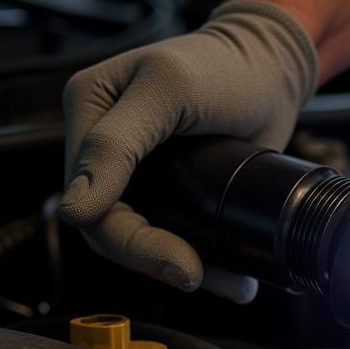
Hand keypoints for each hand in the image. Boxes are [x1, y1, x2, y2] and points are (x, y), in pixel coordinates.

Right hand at [60, 0, 318, 300]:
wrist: (273, 68)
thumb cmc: (223, 64)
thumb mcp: (168, 89)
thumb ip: (116, 143)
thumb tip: (76, 210)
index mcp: (88, 111)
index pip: (89, 201)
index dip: (132, 244)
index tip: (183, 266)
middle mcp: (104, 145)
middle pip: (112, 229)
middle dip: (158, 262)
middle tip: (203, 277)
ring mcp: (137, 171)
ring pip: (143, 240)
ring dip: (186, 268)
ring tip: (232, 283)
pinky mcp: (170, 188)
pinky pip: (173, 235)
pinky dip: (203, 259)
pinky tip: (232, 275)